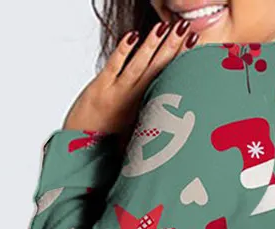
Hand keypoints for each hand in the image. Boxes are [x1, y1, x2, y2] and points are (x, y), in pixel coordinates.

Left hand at [61, 18, 193, 134]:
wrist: (80, 155)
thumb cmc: (105, 143)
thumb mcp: (132, 133)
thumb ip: (147, 118)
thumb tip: (165, 117)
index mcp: (144, 109)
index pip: (167, 78)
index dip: (181, 60)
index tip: (194, 41)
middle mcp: (134, 101)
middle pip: (157, 68)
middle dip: (173, 47)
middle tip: (187, 26)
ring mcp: (116, 94)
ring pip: (139, 66)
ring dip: (153, 46)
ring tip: (167, 26)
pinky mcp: (99, 90)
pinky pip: (114, 67)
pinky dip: (123, 51)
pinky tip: (133, 35)